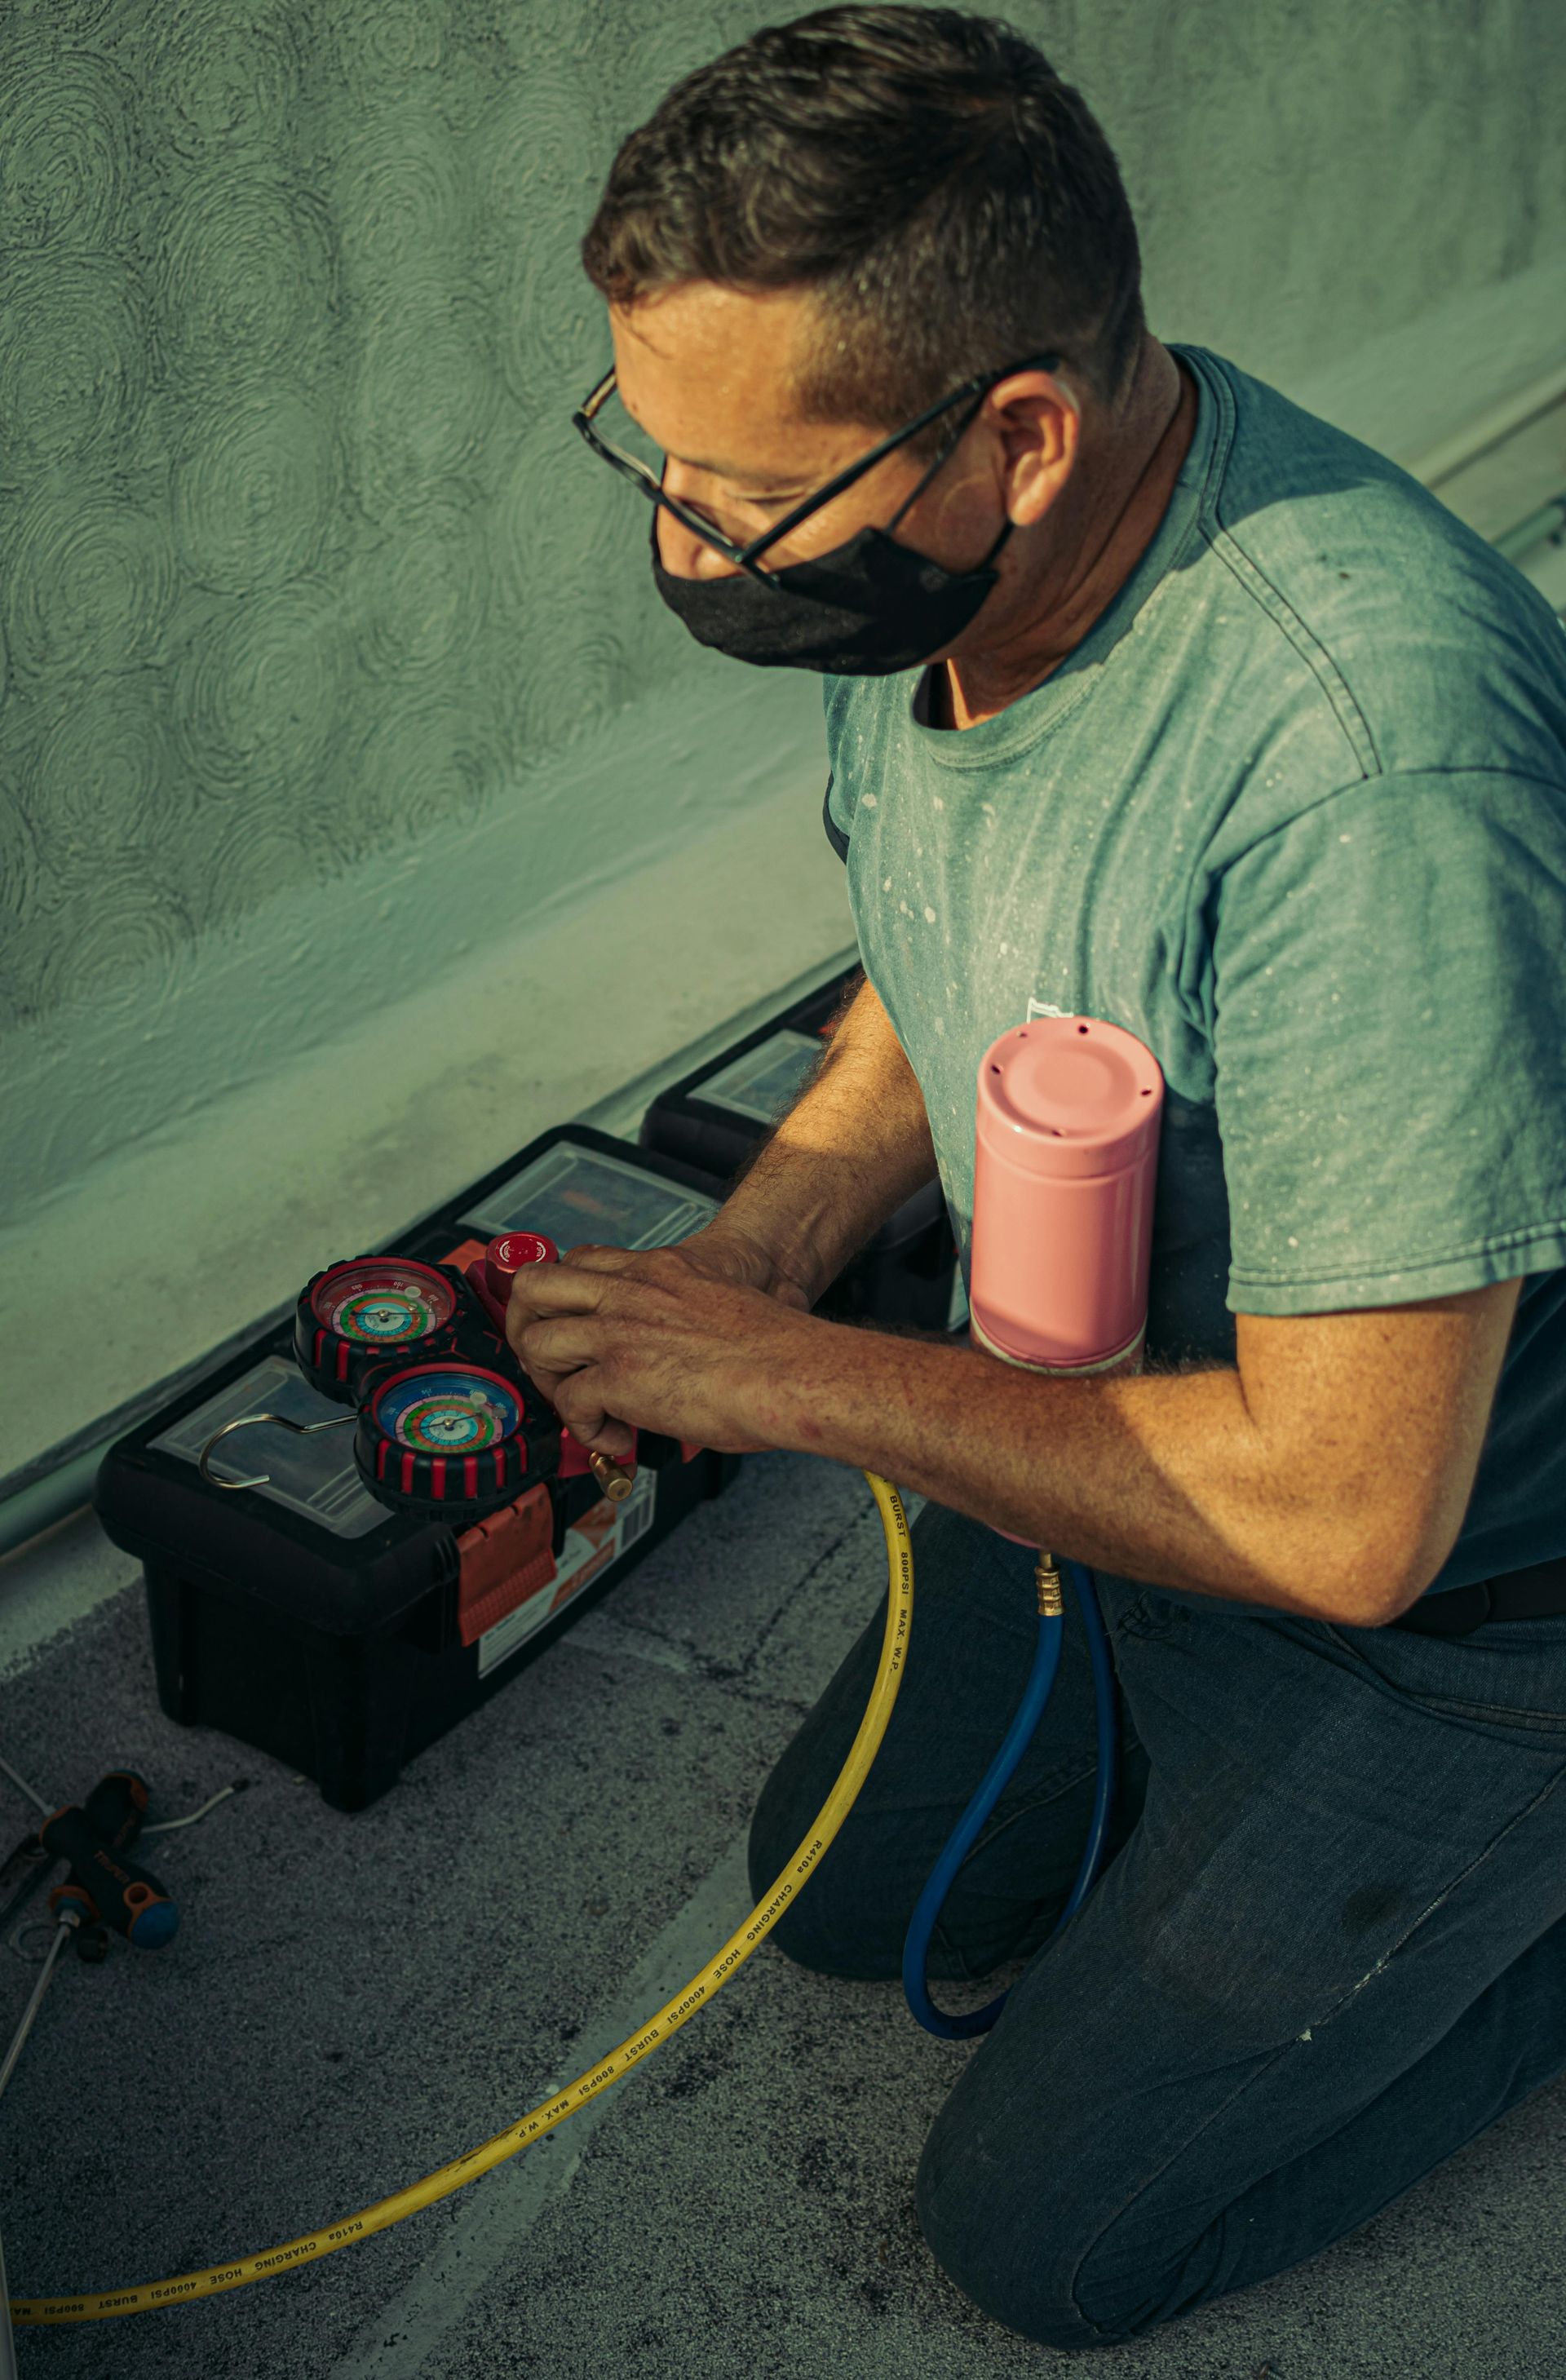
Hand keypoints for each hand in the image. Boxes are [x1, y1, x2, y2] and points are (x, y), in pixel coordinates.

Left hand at [502, 1228, 817, 1459]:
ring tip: (583, 1408)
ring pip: (536, 1343)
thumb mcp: (719, 1305)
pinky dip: (587, 1431)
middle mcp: (629, 1293)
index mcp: (658, 1270)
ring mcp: (618, 1332)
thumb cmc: (774, 1348)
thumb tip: (675, 1357)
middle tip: (549, 1363)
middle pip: (534, 1285)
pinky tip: (618, 1439)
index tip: (572, 1327)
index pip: (581, 1261)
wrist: (792, 1371)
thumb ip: (682, 1317)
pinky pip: (569, 1404)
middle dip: (526, 1326)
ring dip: (551, 1383)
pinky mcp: (617, 1377)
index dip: (565, 1297)